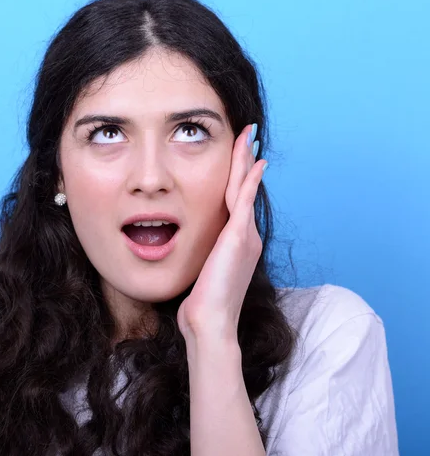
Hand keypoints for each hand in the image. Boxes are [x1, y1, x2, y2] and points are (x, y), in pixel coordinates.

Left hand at [177, 123, 266, 344]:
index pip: (239, 199)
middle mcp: (246, 235)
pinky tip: (255, 161)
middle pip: (245, 187)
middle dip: (246, 159)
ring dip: (246, 160)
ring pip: (245, 187)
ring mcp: (245, 235)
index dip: (240, 175)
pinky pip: (245, 200)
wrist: (210, 321)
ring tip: (249, 136)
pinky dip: (250, 179)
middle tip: (249, 134)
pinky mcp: (238, 236)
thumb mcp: (206, 271)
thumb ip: (207, 255)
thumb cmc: (204, 302)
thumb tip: (200, 251)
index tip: (241, 155)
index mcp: (237, 241)